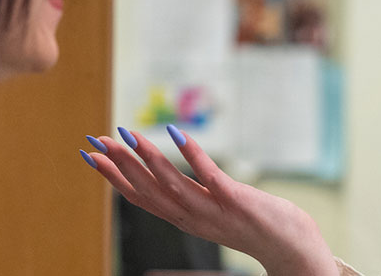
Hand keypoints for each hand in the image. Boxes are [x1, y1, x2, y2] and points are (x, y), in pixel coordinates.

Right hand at [81, 126, 337, 275]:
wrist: (290, 247)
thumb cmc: (255, 225)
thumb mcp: (214, 210)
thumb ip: (194, 195)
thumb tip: (174, 174)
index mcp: (185, 219)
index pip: (141, 198)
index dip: (113, 178)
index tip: (90, 156)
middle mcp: (192, 217)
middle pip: (148, 190)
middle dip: (120, 165)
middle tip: (95, 141)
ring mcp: (213, 209)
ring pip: (172, 184)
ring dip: (147, 159)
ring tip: (127, 136)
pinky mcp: (235, 199)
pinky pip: (208, 175)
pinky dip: (191, 154)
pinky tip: (175, 133)